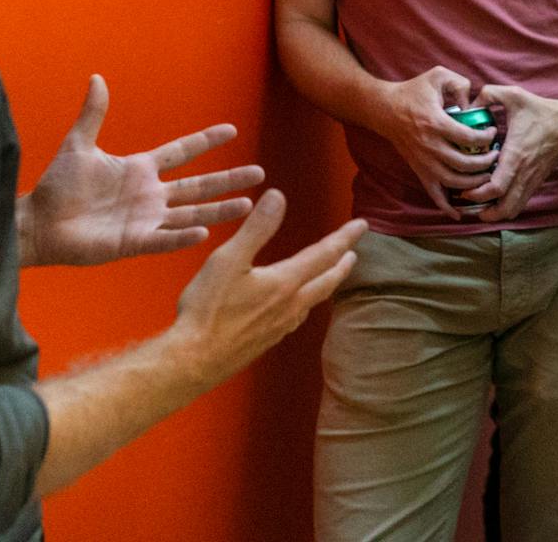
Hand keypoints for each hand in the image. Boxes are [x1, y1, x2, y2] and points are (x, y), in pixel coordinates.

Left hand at [20, 75, 263, 267]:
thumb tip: (97, 78)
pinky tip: (206, 232)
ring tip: (247, 204)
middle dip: (228, 179)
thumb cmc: (58, 186)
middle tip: (259, 173)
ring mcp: (145, 220)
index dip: (205, 141)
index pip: (181, 153)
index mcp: (139, 170)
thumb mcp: (79, 145)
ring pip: (190, 213)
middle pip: (198, 185)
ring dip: (218, 209)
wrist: (40, 223)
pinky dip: (183, 237)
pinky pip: (164, 240)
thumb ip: (92, 114)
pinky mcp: (133, 242)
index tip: (232, 129)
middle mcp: (149, 195)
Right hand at [165, 189, 365, 390]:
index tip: (362, 225)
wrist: (195, 360)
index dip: (345, 237)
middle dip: (342, 264)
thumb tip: (279, 196)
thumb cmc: (208, 308)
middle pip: (326, 281)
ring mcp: (280, 326)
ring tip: (331, 276)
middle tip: (354, 253)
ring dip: (327, 284)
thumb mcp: (228, 259)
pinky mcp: (267, 341)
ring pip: (314, 301)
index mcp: (285, 283)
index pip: (324, 254)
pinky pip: (298, 317)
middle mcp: (290, 306)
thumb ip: (256, 228)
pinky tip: (296, 307)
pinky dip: (307, 303)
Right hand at [380, 66, 498, 218]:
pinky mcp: (419, 171)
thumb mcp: (437, 75)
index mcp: (437, 123)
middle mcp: (431, 146)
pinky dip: (447, 207)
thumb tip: (475, 101)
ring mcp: (424, 162)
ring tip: (487, 175)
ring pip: (454, 182)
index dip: (487, 138)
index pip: (469, 138)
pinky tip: (460, 213)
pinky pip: (434, 194)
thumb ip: (459, 83)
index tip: (493, 132)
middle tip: (496, 156)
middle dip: (486, 164)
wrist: (385, 110)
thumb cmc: (413, 91)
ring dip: (474, 183)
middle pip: (465, 164)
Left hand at [452, 85, 557, 222]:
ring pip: (514, 210)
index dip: (477, 194)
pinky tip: (495, 198)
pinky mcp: (536, 182)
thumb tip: (468, 104)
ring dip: (495, 213)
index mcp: (516, 155)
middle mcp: (524, 173)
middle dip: (485, 212)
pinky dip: (506, 207)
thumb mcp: (514, 95)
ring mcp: (532, 180)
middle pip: (505, 208)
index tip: (463, 190)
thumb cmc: (542, 111)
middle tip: (467, 203)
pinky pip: (520, 203)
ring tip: (479, 205)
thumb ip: (488, 94)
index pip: (496, 188)